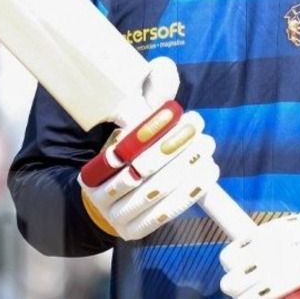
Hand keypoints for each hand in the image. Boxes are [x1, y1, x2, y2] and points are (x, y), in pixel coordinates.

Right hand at [78, 57, 219, 239]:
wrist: (107, 200)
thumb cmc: (124, 153)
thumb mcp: (128, 123)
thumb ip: (146, 97)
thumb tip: (163, 69)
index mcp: (92, 165)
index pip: (124, 146)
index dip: (153, 129)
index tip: (179, 113)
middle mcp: (99, 193)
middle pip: (143, 168)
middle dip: (176, 146)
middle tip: (199, 128)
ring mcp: (116, 216)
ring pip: (158, 190)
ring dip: (189, 166)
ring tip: (207, 146)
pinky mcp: (135, 231)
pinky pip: (167, 212)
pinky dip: (191, 191)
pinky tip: (208, 172)